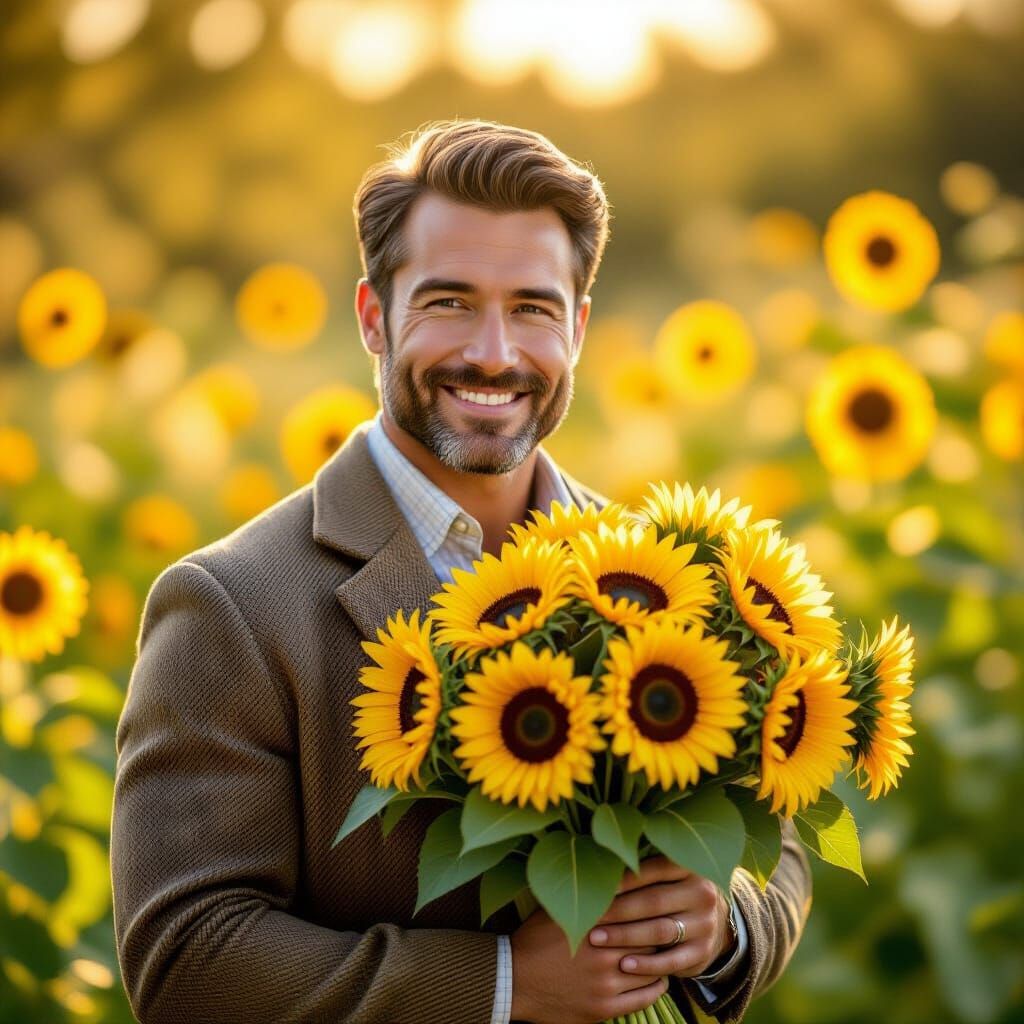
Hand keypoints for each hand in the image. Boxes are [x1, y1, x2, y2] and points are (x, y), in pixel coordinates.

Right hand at [509, 903, 665, 1023]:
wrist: (512, 980)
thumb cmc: (534, 939)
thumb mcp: (556, 908)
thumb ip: (587, 895)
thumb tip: (614, 874)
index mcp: (591, 921)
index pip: (638, 909)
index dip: (652, 906)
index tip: (661, 902)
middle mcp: (601, 950)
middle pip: (648, 937)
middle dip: (658, 931)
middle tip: (668, 926)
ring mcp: (604, 981)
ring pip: (651, 967)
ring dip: (660, 959)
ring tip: (665, 952)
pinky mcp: (604, 1007)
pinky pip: (645, 997)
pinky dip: (657, 986)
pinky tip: (657, 978)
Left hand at [586, 855, 736, 982]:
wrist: (709, 924)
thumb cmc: (670, 894)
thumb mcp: (665, 877)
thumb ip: (640, 869)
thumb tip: (597, 865)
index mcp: (690, 868)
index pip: (655, 869)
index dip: (625, 878)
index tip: (596, 886)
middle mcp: (702, 894)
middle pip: (654, 900)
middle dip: (618, 909)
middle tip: (590, 916)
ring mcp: (705, 924)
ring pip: (660, 930)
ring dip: (625, 935)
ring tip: (597, 938)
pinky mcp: (702, 953)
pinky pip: (671, 960)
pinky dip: (646, 964)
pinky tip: (624, 965)